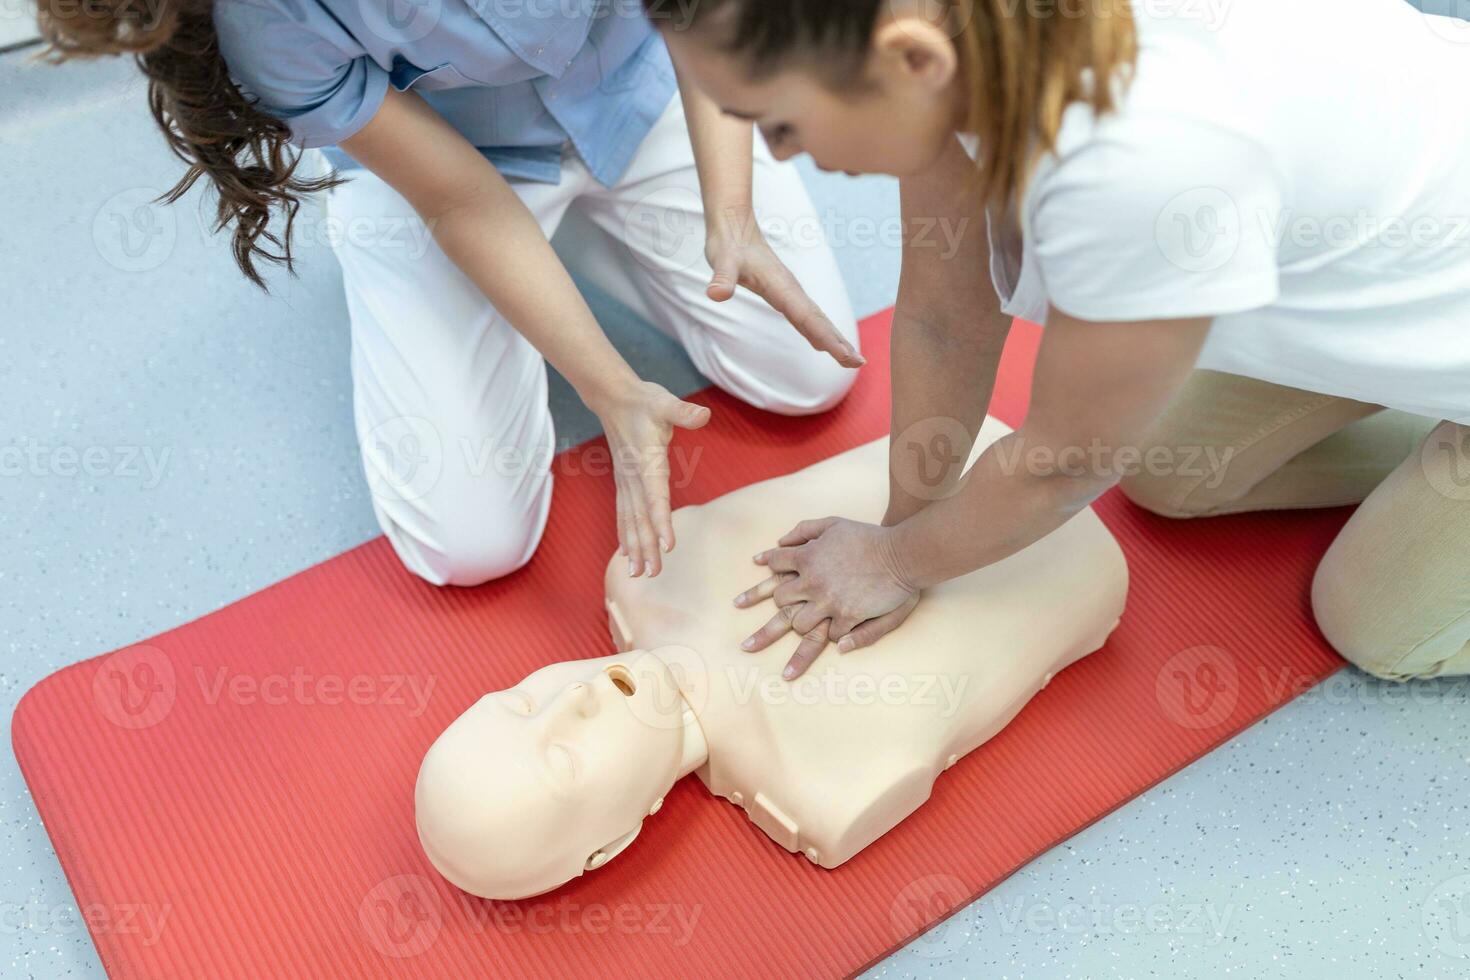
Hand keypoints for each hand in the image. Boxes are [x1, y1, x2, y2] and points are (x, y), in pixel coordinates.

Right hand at [591, 380, 710, 577]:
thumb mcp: (665, 402)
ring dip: (634, 547)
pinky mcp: (624, 483)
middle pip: (640, 517)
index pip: (656, 497)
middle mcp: (634, 478)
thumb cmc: (644, 401)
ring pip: (629, 520)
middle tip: (652, 573)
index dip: (661, 522)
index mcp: (647, 463)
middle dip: (646, 546)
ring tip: (637, 573)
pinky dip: (624, 535)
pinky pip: (623, 514)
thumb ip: (683, 412)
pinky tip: (625, 554)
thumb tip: (703, 415)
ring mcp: (626, 483)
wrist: (615, 398)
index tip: (667, 545)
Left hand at [705, 207, 864, 369]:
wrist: (734, 224)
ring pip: (817, 319)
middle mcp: (791, 289)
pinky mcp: (785, 293)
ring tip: (851, 359)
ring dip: (834, 338)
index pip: (806, 317)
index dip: (825, 336)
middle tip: (858, 363)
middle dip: (839, 342)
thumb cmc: (728, 243)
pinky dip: (820, 331)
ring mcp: (790, 291)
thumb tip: (715, 295)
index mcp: (780, 286)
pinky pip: (807, 316)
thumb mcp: (721, 259)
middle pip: (819, 320)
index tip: (843, 353)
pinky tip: (825, 344)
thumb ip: (722, 278)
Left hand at [732, 518, 920, 677]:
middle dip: (772, 619)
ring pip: (800, 625)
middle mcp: (813, 581)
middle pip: (781, 603)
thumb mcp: (833, 523)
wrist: (900, 553)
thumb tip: (780, 540)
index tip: (741, 598)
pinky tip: (830, 646)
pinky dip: (830, 639)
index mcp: (808, 558)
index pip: (775, 567)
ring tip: (788, 662)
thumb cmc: (867, 537)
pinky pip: (831, 636)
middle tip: (750, 643)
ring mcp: (830, 601)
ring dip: (798, 634)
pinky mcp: (849, 616)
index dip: (761, 579)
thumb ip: (805, 530)